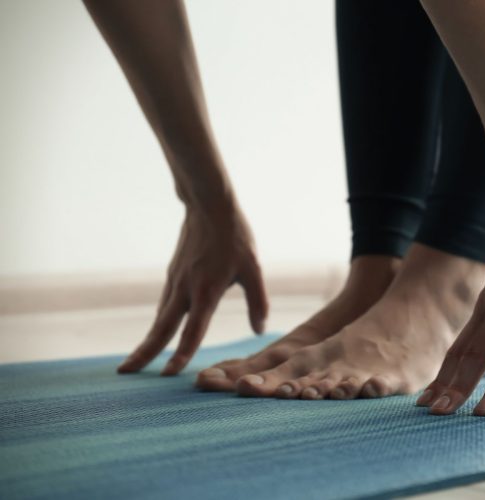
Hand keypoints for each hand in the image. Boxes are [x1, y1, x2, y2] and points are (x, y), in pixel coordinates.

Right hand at [118, 206, 267, 374]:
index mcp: (206, 292)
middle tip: (124, 373)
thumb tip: (260, 330)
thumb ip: (257, 302)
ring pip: (160, 316)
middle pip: (162, 328)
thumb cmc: (235, 237)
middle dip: (143, 353)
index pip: (192, 331)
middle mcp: (185, 289)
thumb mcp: (253, 269)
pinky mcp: (173, 272)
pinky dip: (159, 321)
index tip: (168, 375)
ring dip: (148, 339)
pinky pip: (164, 303)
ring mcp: (175, 280)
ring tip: (135, 360)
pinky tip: (159, 329)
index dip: (181, 355)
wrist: (209, 205)